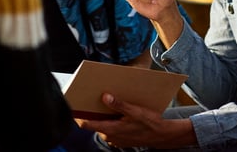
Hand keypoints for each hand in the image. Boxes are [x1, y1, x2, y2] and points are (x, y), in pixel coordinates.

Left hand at [77, 93, 195, 148]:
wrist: (161, 135)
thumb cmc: (150, 123)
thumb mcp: (135, 111)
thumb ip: (119, 104)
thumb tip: (105, 97)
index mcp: (111, 129)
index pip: (87, 124)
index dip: (79, 115)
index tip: (74, 105)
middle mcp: (110, 136)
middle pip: (95, 122)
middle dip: (94, 111)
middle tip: (95, 97)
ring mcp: (115, 139)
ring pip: (104, 125)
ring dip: (105, 116)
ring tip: (109, 102)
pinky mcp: (120, 139)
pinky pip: (111, 128)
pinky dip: (112, 120)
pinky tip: (119, 112)